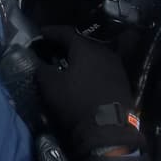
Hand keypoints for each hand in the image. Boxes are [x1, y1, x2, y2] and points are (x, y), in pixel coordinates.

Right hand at [34, 27, 140, 160]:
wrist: (108, 129)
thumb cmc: (76, 102)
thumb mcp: (50, 85)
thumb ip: (42, 69)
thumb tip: (39, 62)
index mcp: (85, 48)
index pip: (66, 32)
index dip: (51, 32)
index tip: (40, 34)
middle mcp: (103, 52)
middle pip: (82, 43)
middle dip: (66, 45)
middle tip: (52, 49)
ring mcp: (116, 66)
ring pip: (94, 55)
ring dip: (80, 58)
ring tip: (67, 63)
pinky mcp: (122, 81)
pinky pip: (102, 68)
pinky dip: (90, 68)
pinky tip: (84, 76)